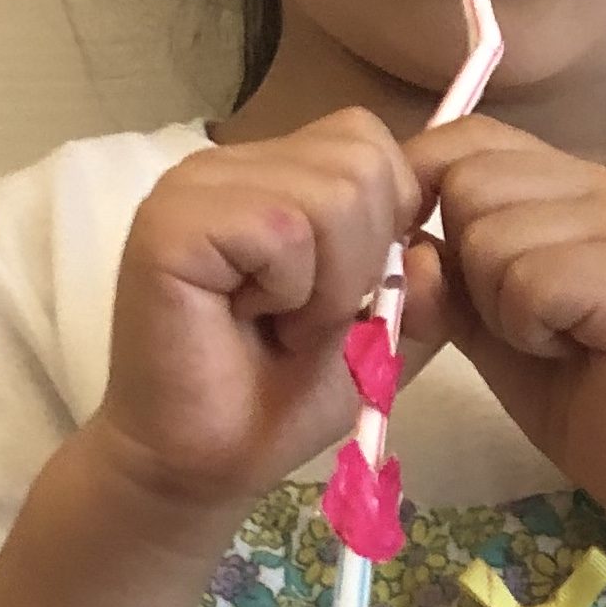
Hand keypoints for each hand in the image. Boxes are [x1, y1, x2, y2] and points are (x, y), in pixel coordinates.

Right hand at [88, 111, 422, 524]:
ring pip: (333, 192)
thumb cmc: (276, 404)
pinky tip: (249, 319)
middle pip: (364, 157)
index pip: (370, 140)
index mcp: (277, 174)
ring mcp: (198, 184)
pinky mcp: (172, 221)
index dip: (388, 223)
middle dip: (362, 260)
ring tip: (279, 324)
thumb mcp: (379, 344)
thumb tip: (433, 250)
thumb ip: (423, 295)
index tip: (346, 297)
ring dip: (328, 285)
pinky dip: (290, 290)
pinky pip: (282, 228)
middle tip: (304, 320)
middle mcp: (235, 163)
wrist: (199, 466)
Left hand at [404, 121, 605, 544]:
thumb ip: (439, 273)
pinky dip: (530, 331)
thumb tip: (398, 243)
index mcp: (573, 181)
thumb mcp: (484, 321)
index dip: (427, 194)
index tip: (439, 268)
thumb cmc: (577, 394)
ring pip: (490, 238)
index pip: (469, 138)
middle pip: (469, 185)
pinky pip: (528, 283)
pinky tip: (574, 351)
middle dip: (469, 268)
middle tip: (526, 321)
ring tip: (555, 339)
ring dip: (501, 308)